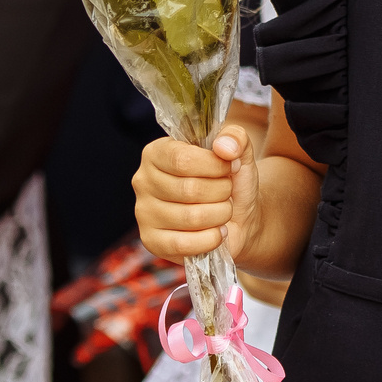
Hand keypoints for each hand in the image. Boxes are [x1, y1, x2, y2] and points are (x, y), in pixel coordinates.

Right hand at [135, 123, 259, 261]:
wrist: (237, 218)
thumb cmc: (229, 181)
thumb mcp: (238, 152)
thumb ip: (235, 137)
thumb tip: (224, 146)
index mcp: (157, 152)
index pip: (183, 159)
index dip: (214, 166)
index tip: (230, 167)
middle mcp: (144, 181)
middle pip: (189, 189)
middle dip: (221, 191)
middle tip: (227, 191)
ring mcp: (144, 213)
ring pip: (191, 217)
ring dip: (220, 214)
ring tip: (223, 210)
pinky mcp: (151, 241)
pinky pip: (183, 244)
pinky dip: (211, 239)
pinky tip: (218, 232)